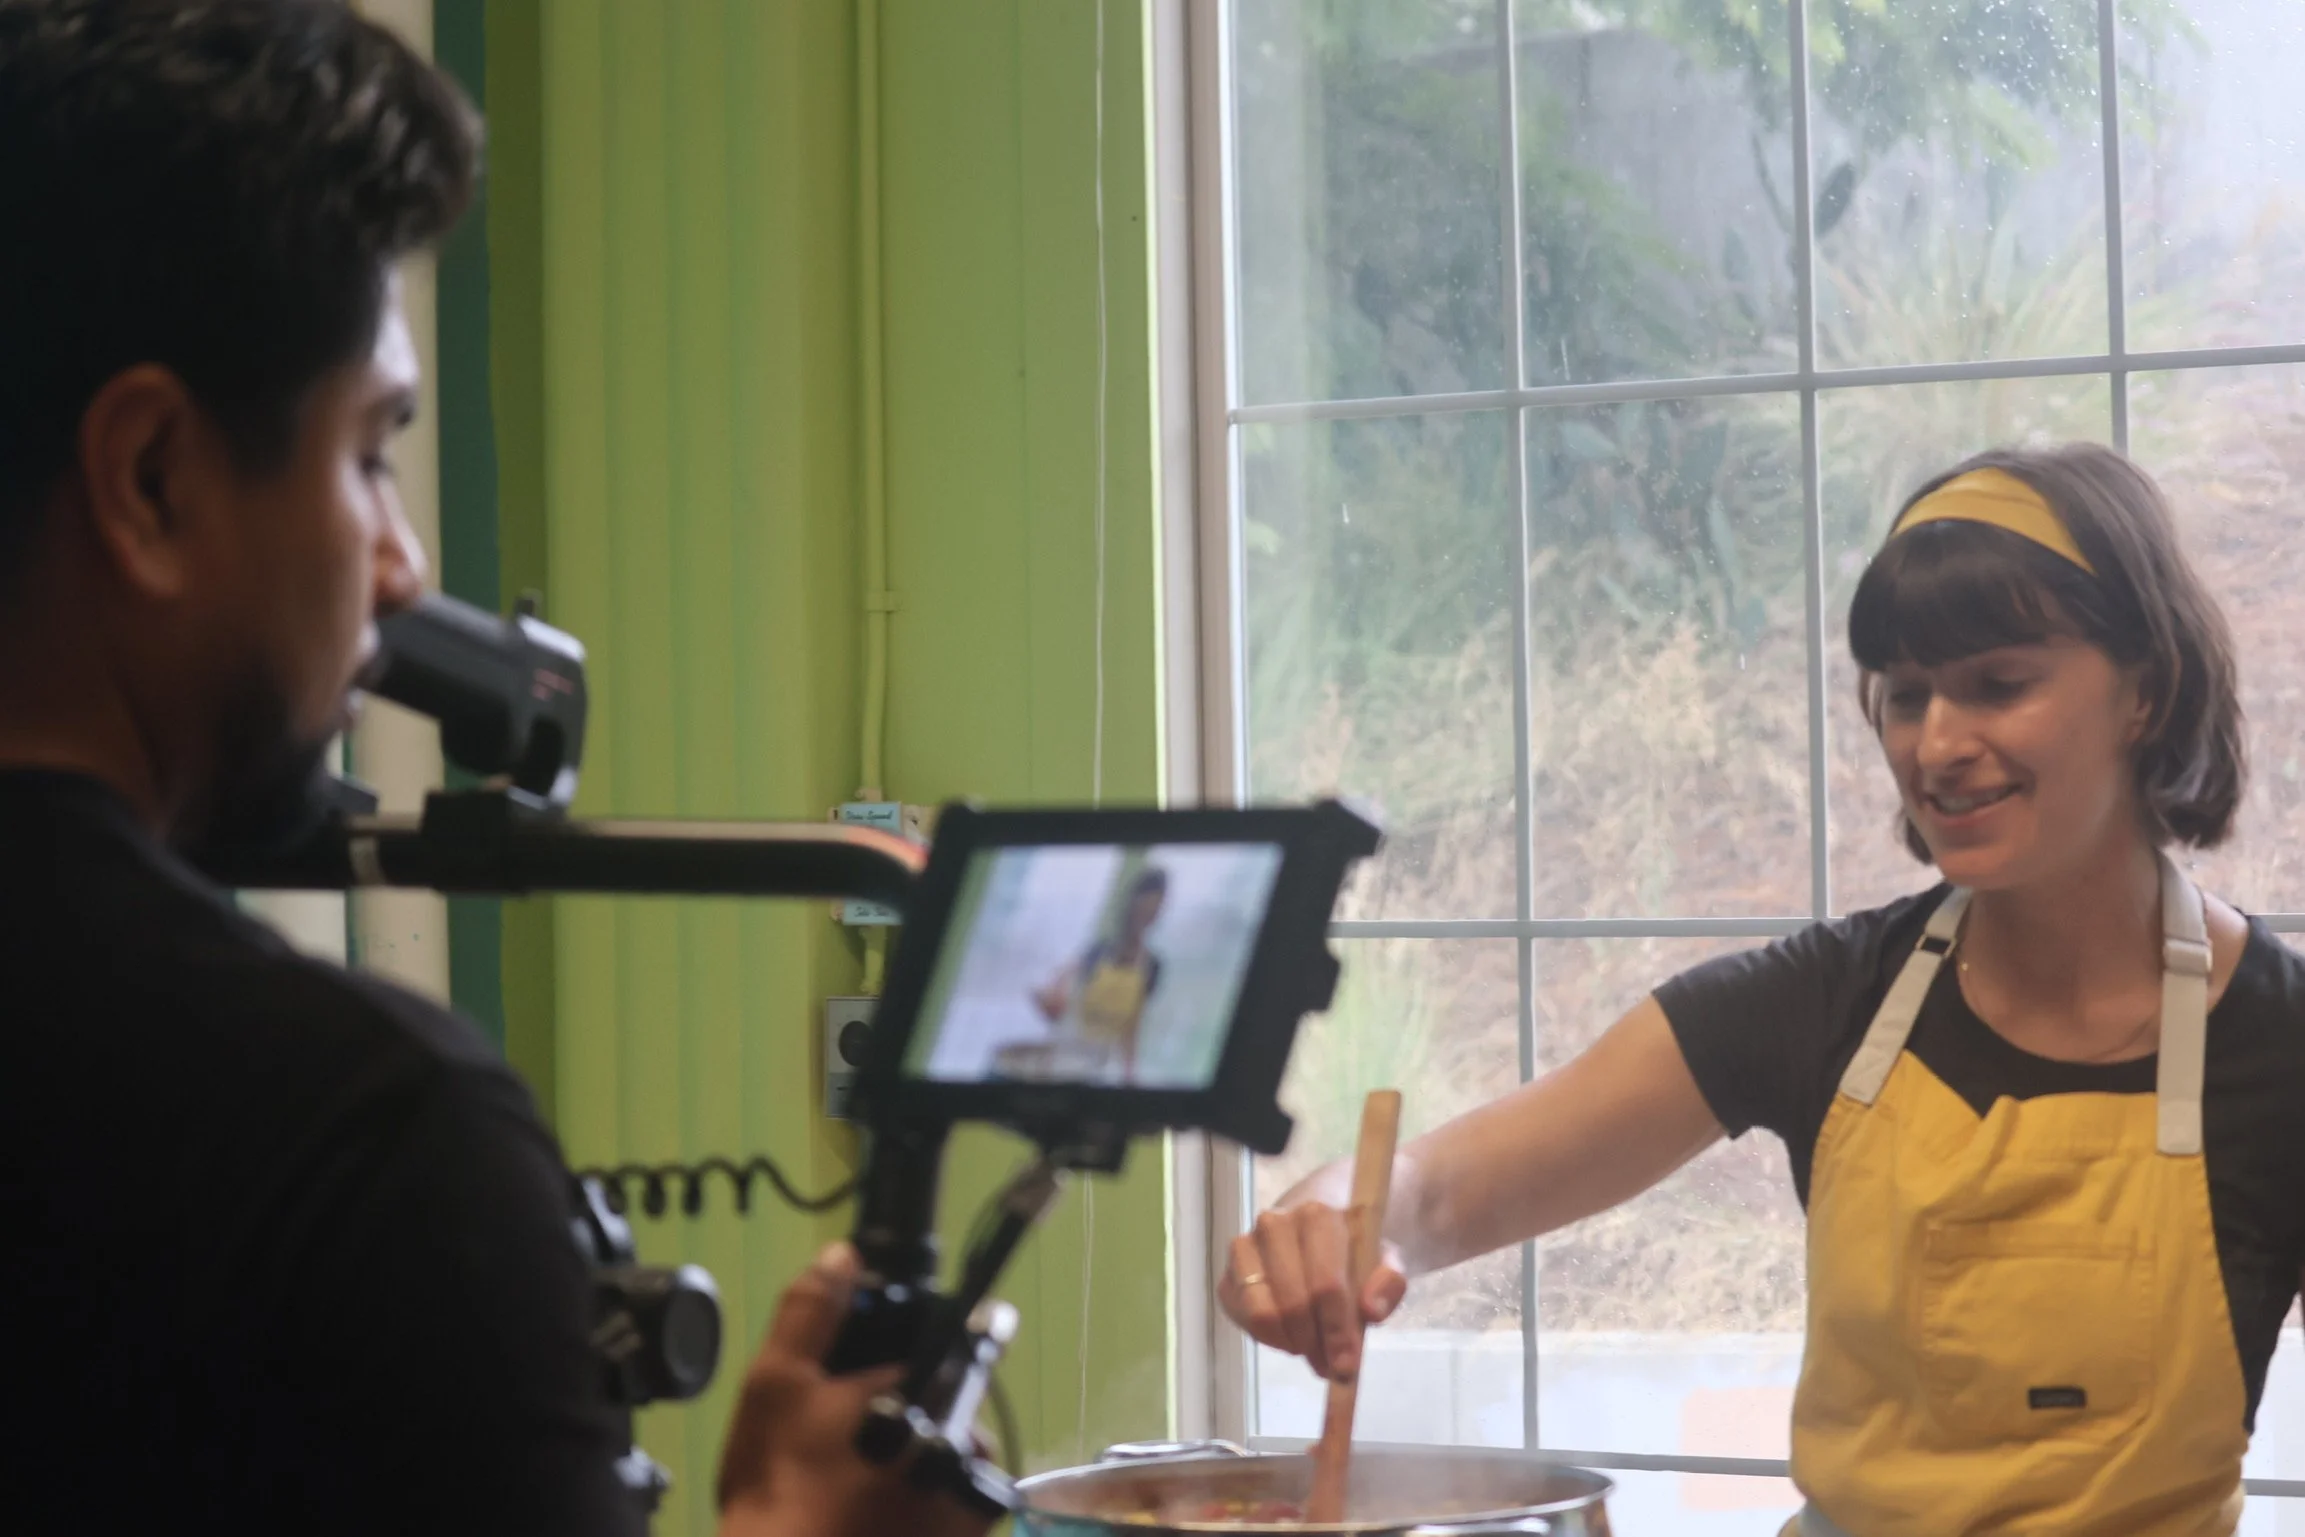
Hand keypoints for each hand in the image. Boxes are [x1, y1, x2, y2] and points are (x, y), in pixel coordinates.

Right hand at [716, 1243, 992, 1536]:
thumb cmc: (778, 1480)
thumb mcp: (776, 1384)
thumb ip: (813, 1313)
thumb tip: (844, 1253)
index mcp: (929, 1392)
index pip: (964, 1347)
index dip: (935, 1348)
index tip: (904, 1366)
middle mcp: (965, 1443)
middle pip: (960, 1405)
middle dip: (925, 1407)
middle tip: (867, 1433)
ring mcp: (967, 1501)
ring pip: (961, 1456)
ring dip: (931, 1457)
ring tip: (871, 1478)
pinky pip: (959, 1509)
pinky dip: (933, 1504)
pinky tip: (887, 1511)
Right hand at [1216, 1204, 1406, 1382]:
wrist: (1319, 1230)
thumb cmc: (1352, 1249)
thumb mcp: (1386, 1261)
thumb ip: (1389, 1283)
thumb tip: (1370, 1311)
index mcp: (1317, 1215)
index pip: (1325, 1284)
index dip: (1338, 1330)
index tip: (1349, 1364)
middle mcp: (1272, 1225)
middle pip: (1294, 1304)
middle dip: (1316, 1342)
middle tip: (1332, 1362)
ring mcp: (1244, 1249)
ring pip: (1262, 1314)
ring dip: (1291, 1342)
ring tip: (1313, 1347)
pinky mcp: (1228, 1276)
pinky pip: (1243, 1320)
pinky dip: (1268, 1339)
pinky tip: (1291, 1335)